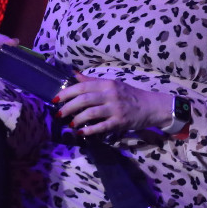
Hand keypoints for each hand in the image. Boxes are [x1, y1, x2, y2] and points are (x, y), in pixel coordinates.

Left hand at [55, 76, 171, 137]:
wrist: (151, 106)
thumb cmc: (130, 95)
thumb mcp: (112, 85)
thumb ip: (92, 81)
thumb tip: (74, 74)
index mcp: (107, 84)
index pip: (82, 87)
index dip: (66, 93)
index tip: (55, 100)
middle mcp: (110, 94)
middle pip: (84, 100)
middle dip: (67, 108)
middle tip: (58, 115)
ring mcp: (115, 108)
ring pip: (90, 113)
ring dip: (77, 120)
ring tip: (70, 124)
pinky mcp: (120, 121)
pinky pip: (101, 126)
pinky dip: (89, 130)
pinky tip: (81, 133)